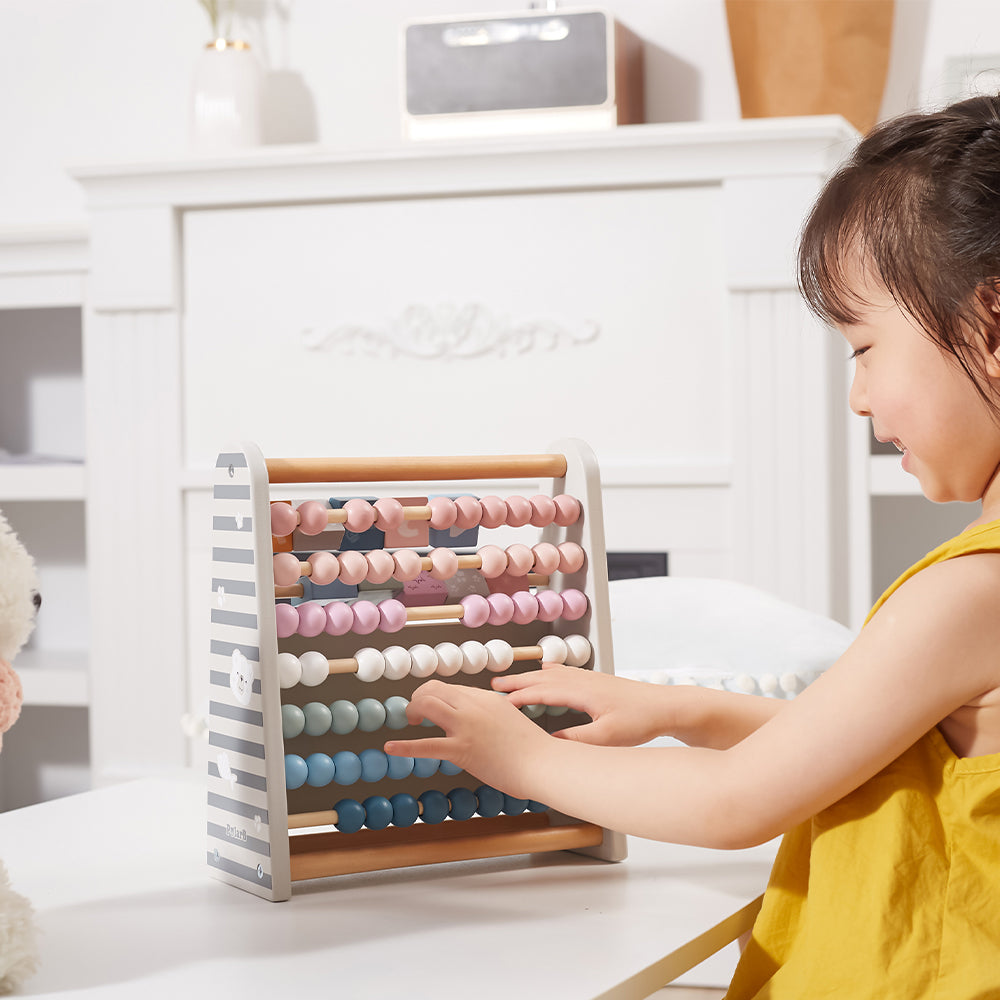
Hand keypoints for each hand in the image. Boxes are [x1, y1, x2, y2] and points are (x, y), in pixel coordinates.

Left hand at [384, 679, 550, 798]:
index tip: (431, 708)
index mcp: (486, 697)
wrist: (543, 763)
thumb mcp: (510, 719)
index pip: (451, 688)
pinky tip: (390, 748)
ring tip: (411, 722)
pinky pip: (426, 745)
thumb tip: (478, 719)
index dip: (436, 696)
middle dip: (419, 698)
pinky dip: (405, 747)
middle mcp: (474, 706)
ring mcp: (467, 726)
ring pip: (427, 704)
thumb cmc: (533, 748)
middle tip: (416, 714)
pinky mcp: (462, 750)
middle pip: (434, 689)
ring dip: (413, 710)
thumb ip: (492, 714)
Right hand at [492, 664, 673, 746]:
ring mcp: (590, 678)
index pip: (541, 691)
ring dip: (530, 676)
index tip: (497, 703)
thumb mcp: (607, 738)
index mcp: (581, 692)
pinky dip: (549, 671)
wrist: (666, 705)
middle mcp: (583, 680)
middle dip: (517, 681)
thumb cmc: (639, 722)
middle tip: (493, 685)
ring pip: (552, 673)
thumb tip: (549, 741)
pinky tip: (547, 669)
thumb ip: (576, 739)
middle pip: (542, 677)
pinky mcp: (597, 680)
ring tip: (512, 680)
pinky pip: (565, 672)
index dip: (518, 697)